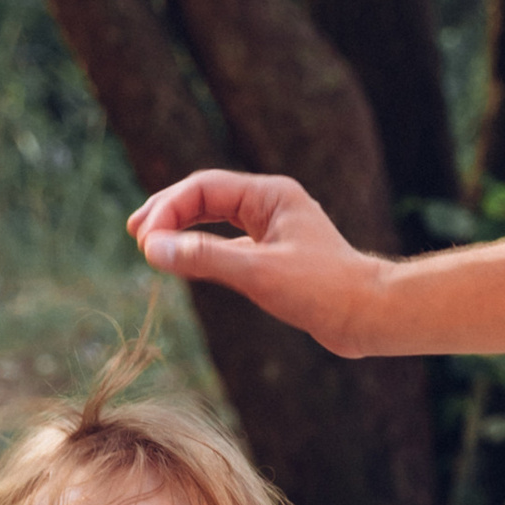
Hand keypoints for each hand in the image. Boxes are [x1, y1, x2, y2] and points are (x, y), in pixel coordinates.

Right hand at [126, 169, 382, 354]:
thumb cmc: (324, 290)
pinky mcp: (275, 254)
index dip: (167, 209)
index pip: (203, 188)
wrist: (370, 316)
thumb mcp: (258, 273)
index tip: (144, 240)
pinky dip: (203, 250)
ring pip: (215, 219)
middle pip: (206, 197)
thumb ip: (205, 258)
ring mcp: (272, 228)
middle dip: (169, 213)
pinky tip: (186, 263)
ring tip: (150, 244)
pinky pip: (228, 243)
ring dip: (183, 229)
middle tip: (134, 232)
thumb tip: (153, 249)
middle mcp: (270, 204)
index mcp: (270, 194)